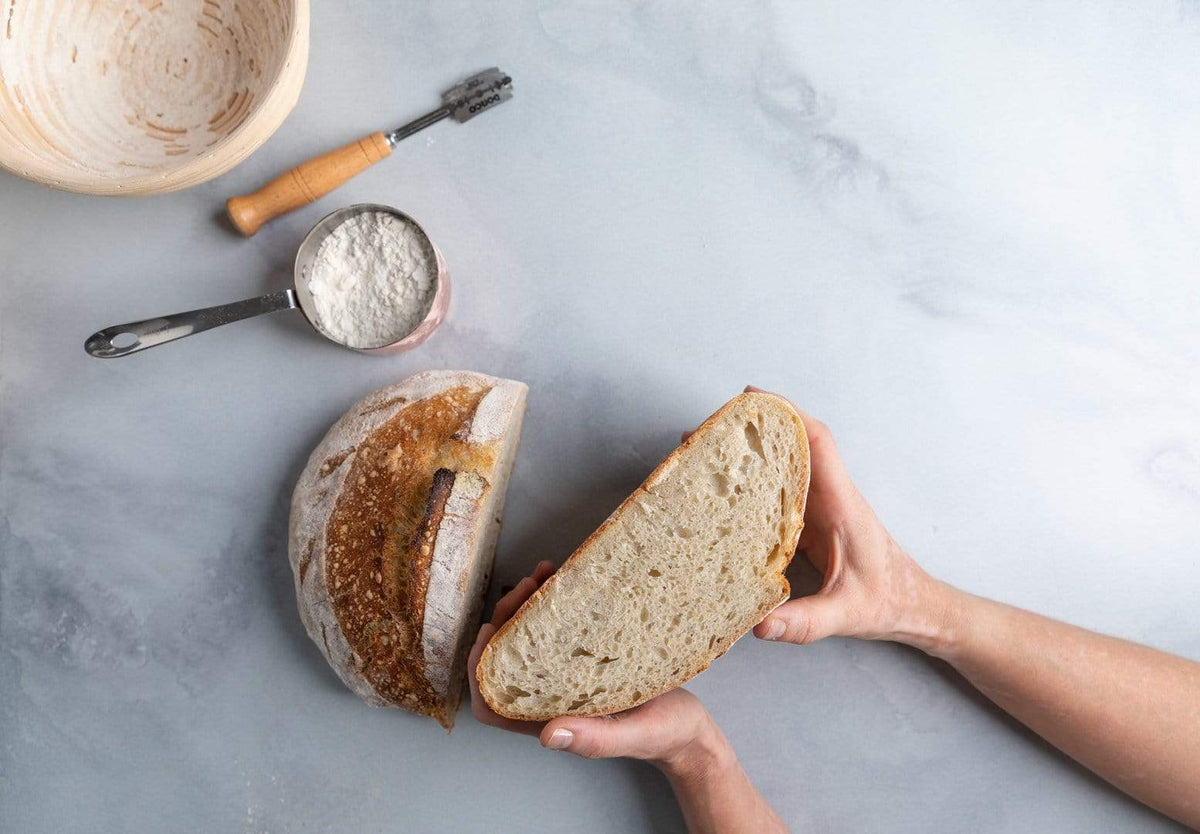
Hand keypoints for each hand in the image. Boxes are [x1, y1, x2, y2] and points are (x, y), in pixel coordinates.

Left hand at [468, 563, 729, 776]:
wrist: (692, 727)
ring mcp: (567, 676)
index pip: (492, 704)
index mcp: (551, 719)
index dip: (481, 668)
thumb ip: (593, 740)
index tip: (491, 629)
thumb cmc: (664, 735)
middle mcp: (550, 696)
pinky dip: (554, 604)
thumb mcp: (633, 736)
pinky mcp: (586, 658)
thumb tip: (547, 738)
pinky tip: (565, 581)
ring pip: (528, 641)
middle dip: (507, 619)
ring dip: (527, 606)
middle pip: (507, 660)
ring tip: (544, 573)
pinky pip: (557, 631)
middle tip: (528, 584)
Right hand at [711, 387, 944, 649]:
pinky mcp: (811, 524)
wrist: (914, 608)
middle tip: (709, 430)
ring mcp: (820, 509)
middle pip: (792, 446)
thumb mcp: (846, 615)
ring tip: (707, 454)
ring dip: (750, 457)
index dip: (787, 414)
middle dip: (753, 430)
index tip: (752, 398)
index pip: (817, 443)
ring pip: (784, 468)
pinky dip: (753, 486)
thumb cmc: (889, 602)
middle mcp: (830, 498)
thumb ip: (805, 622)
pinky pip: (779, 493)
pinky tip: (726, 493)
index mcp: (841, 504)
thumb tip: (759, 625)